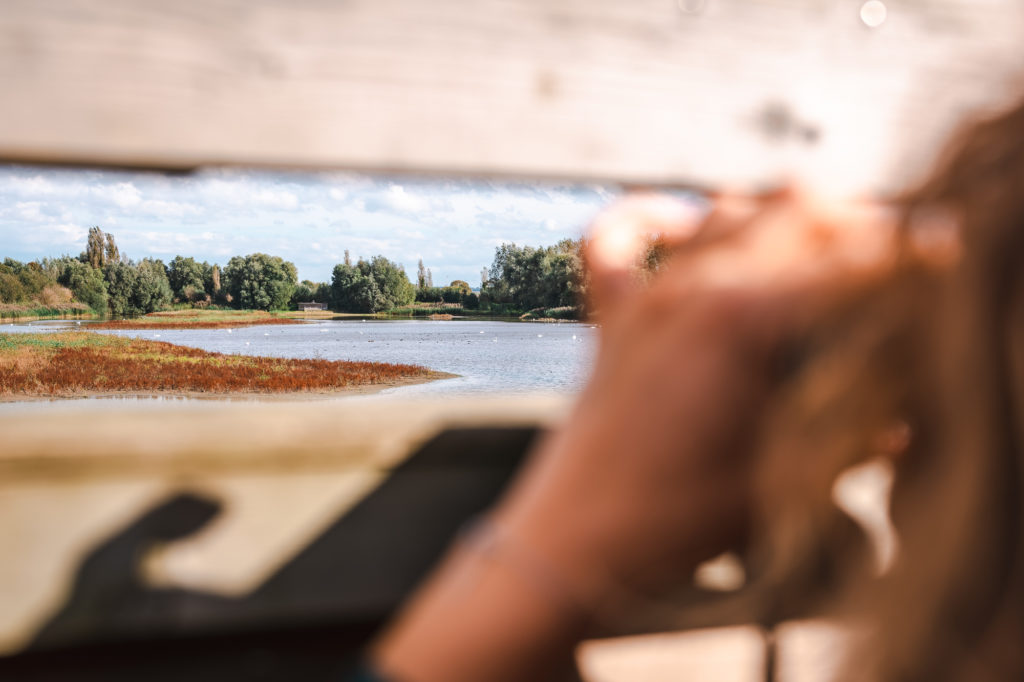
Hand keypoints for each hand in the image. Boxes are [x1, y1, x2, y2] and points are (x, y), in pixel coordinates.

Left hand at [494, 189, 897, 603]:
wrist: (574, 545)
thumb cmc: (674, 521)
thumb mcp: (786, 481)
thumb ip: (849, 439)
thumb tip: (900, 421)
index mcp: (747, 320)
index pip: (850, 265)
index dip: (905, 261)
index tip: (937, 268)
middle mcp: (696, 288)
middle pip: (794, 210)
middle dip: (855, 222)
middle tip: (891, 259)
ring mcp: (647, 297)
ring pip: (721, 211)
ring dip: (776, 214)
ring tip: (819, 239)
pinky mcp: (610, 319)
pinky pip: (613, 240)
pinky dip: (646, 217)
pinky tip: (679, 217)